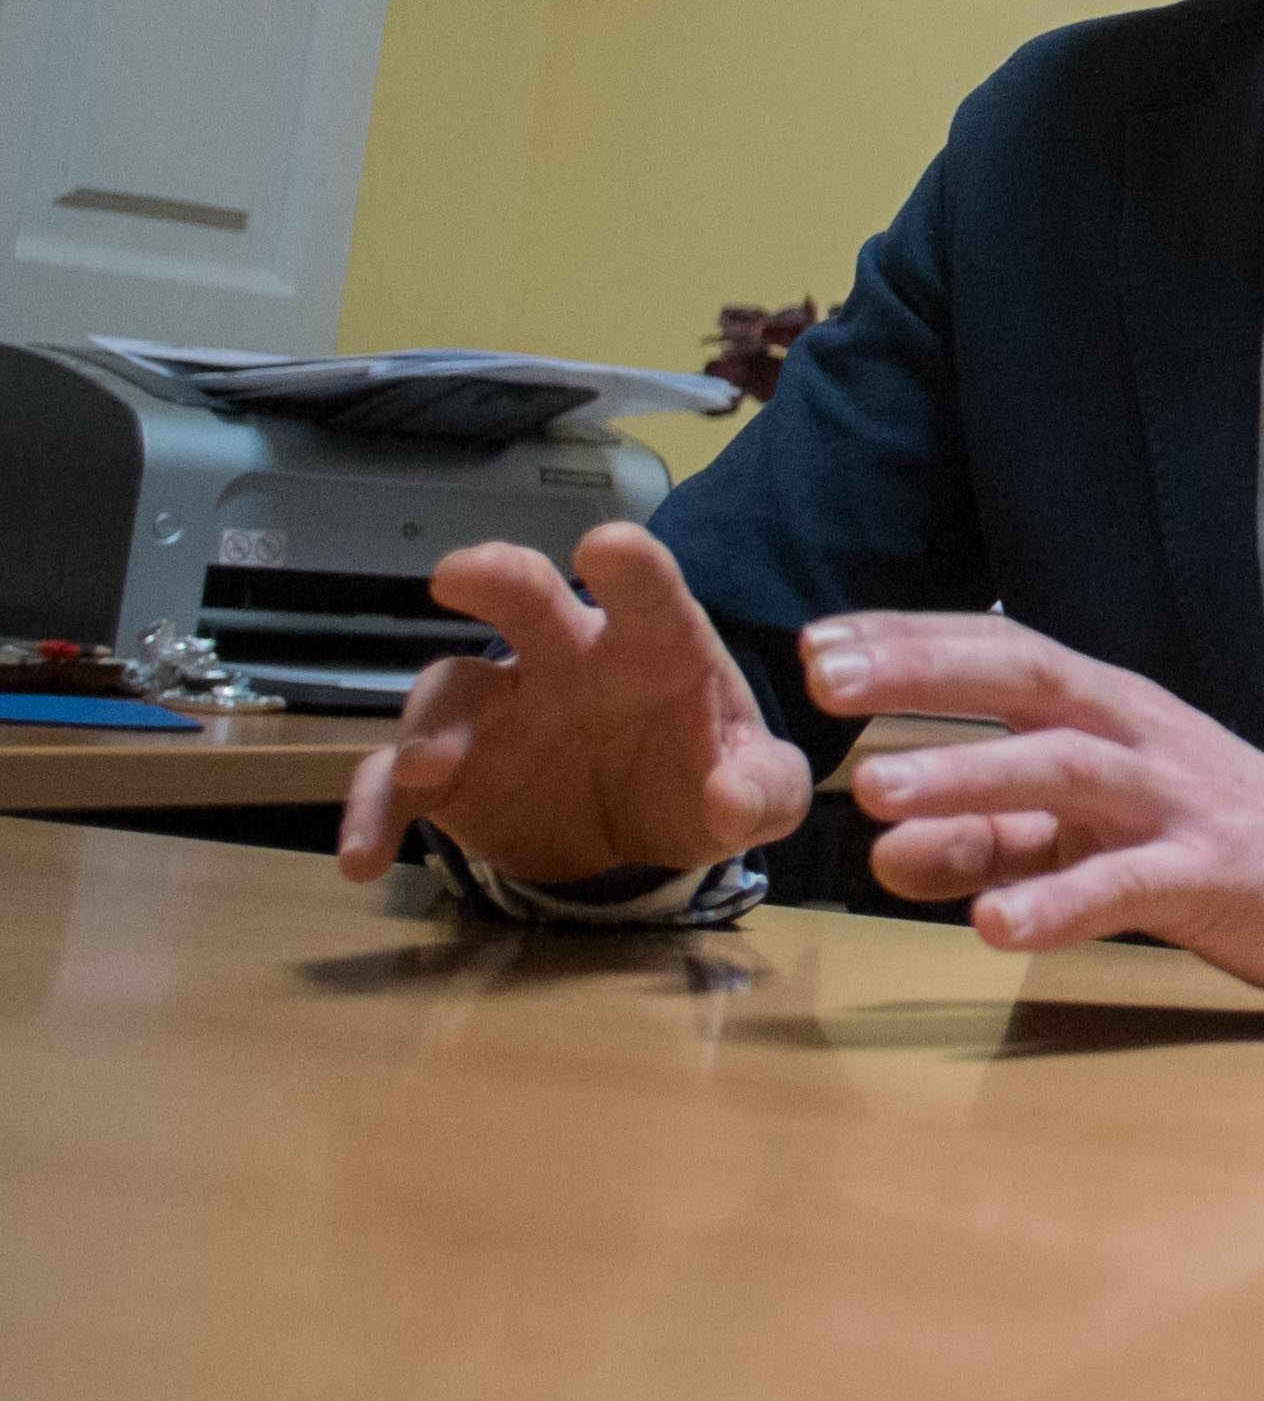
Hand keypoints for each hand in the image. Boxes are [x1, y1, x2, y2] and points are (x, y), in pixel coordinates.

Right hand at [339, 523, 814, 888]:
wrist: (646, 837)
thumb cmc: (708, 779)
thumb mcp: (763, 792)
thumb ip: (764, 792)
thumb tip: (731, 800)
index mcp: (655, 646)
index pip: (648, 593)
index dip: (632, 566)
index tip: (609, 545)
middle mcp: (566, 661)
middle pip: (527, 600)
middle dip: (498, 579)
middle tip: (460, 575)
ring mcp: (500, 712)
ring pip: (447, 689)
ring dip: (430, 724)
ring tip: (429, 767)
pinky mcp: (449, 775)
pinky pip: (394, 783)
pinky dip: (373, 812)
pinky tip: (363, 855)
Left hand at [807, 613, 1263, 995]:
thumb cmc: (1211, 841)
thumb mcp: (1087, 837)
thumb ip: (989, 841)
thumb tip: (882, 854)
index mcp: (1108, 711)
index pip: (1002, 650)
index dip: (911, 642)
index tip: (817, 644)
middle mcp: (1137, 737)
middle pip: (1027, 681)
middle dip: (924, 674)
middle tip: (826, 680)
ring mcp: (1175, 803)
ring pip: (1065, 773)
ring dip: (969, 775)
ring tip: (877, 794)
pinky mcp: (1210, 875)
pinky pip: (1126, 886)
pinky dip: (1057, 903)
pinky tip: (992, 926)